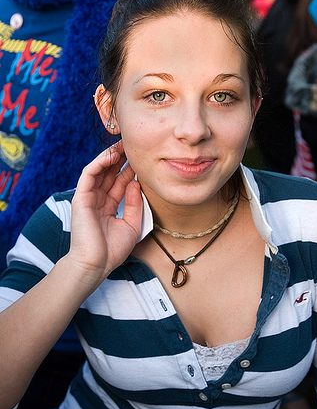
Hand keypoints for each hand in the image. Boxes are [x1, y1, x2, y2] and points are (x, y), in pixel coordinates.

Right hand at [69, 140, 142, 283]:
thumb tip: (136, 182)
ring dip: (110, 157)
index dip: (129, 170)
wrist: (96, 264)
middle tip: (134, 145)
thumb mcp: (132, 224)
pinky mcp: (81, 198)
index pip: (119, 183)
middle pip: (109, 174)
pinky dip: (99, 163)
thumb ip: (134, 203)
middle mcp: (98, 200)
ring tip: (124, 145)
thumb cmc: (113, 250)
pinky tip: (111, 155)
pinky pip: (89, 174)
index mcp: (108, 207)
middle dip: (121, 159)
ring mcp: (88, 198)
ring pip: (99, 170)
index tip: (142, 159)